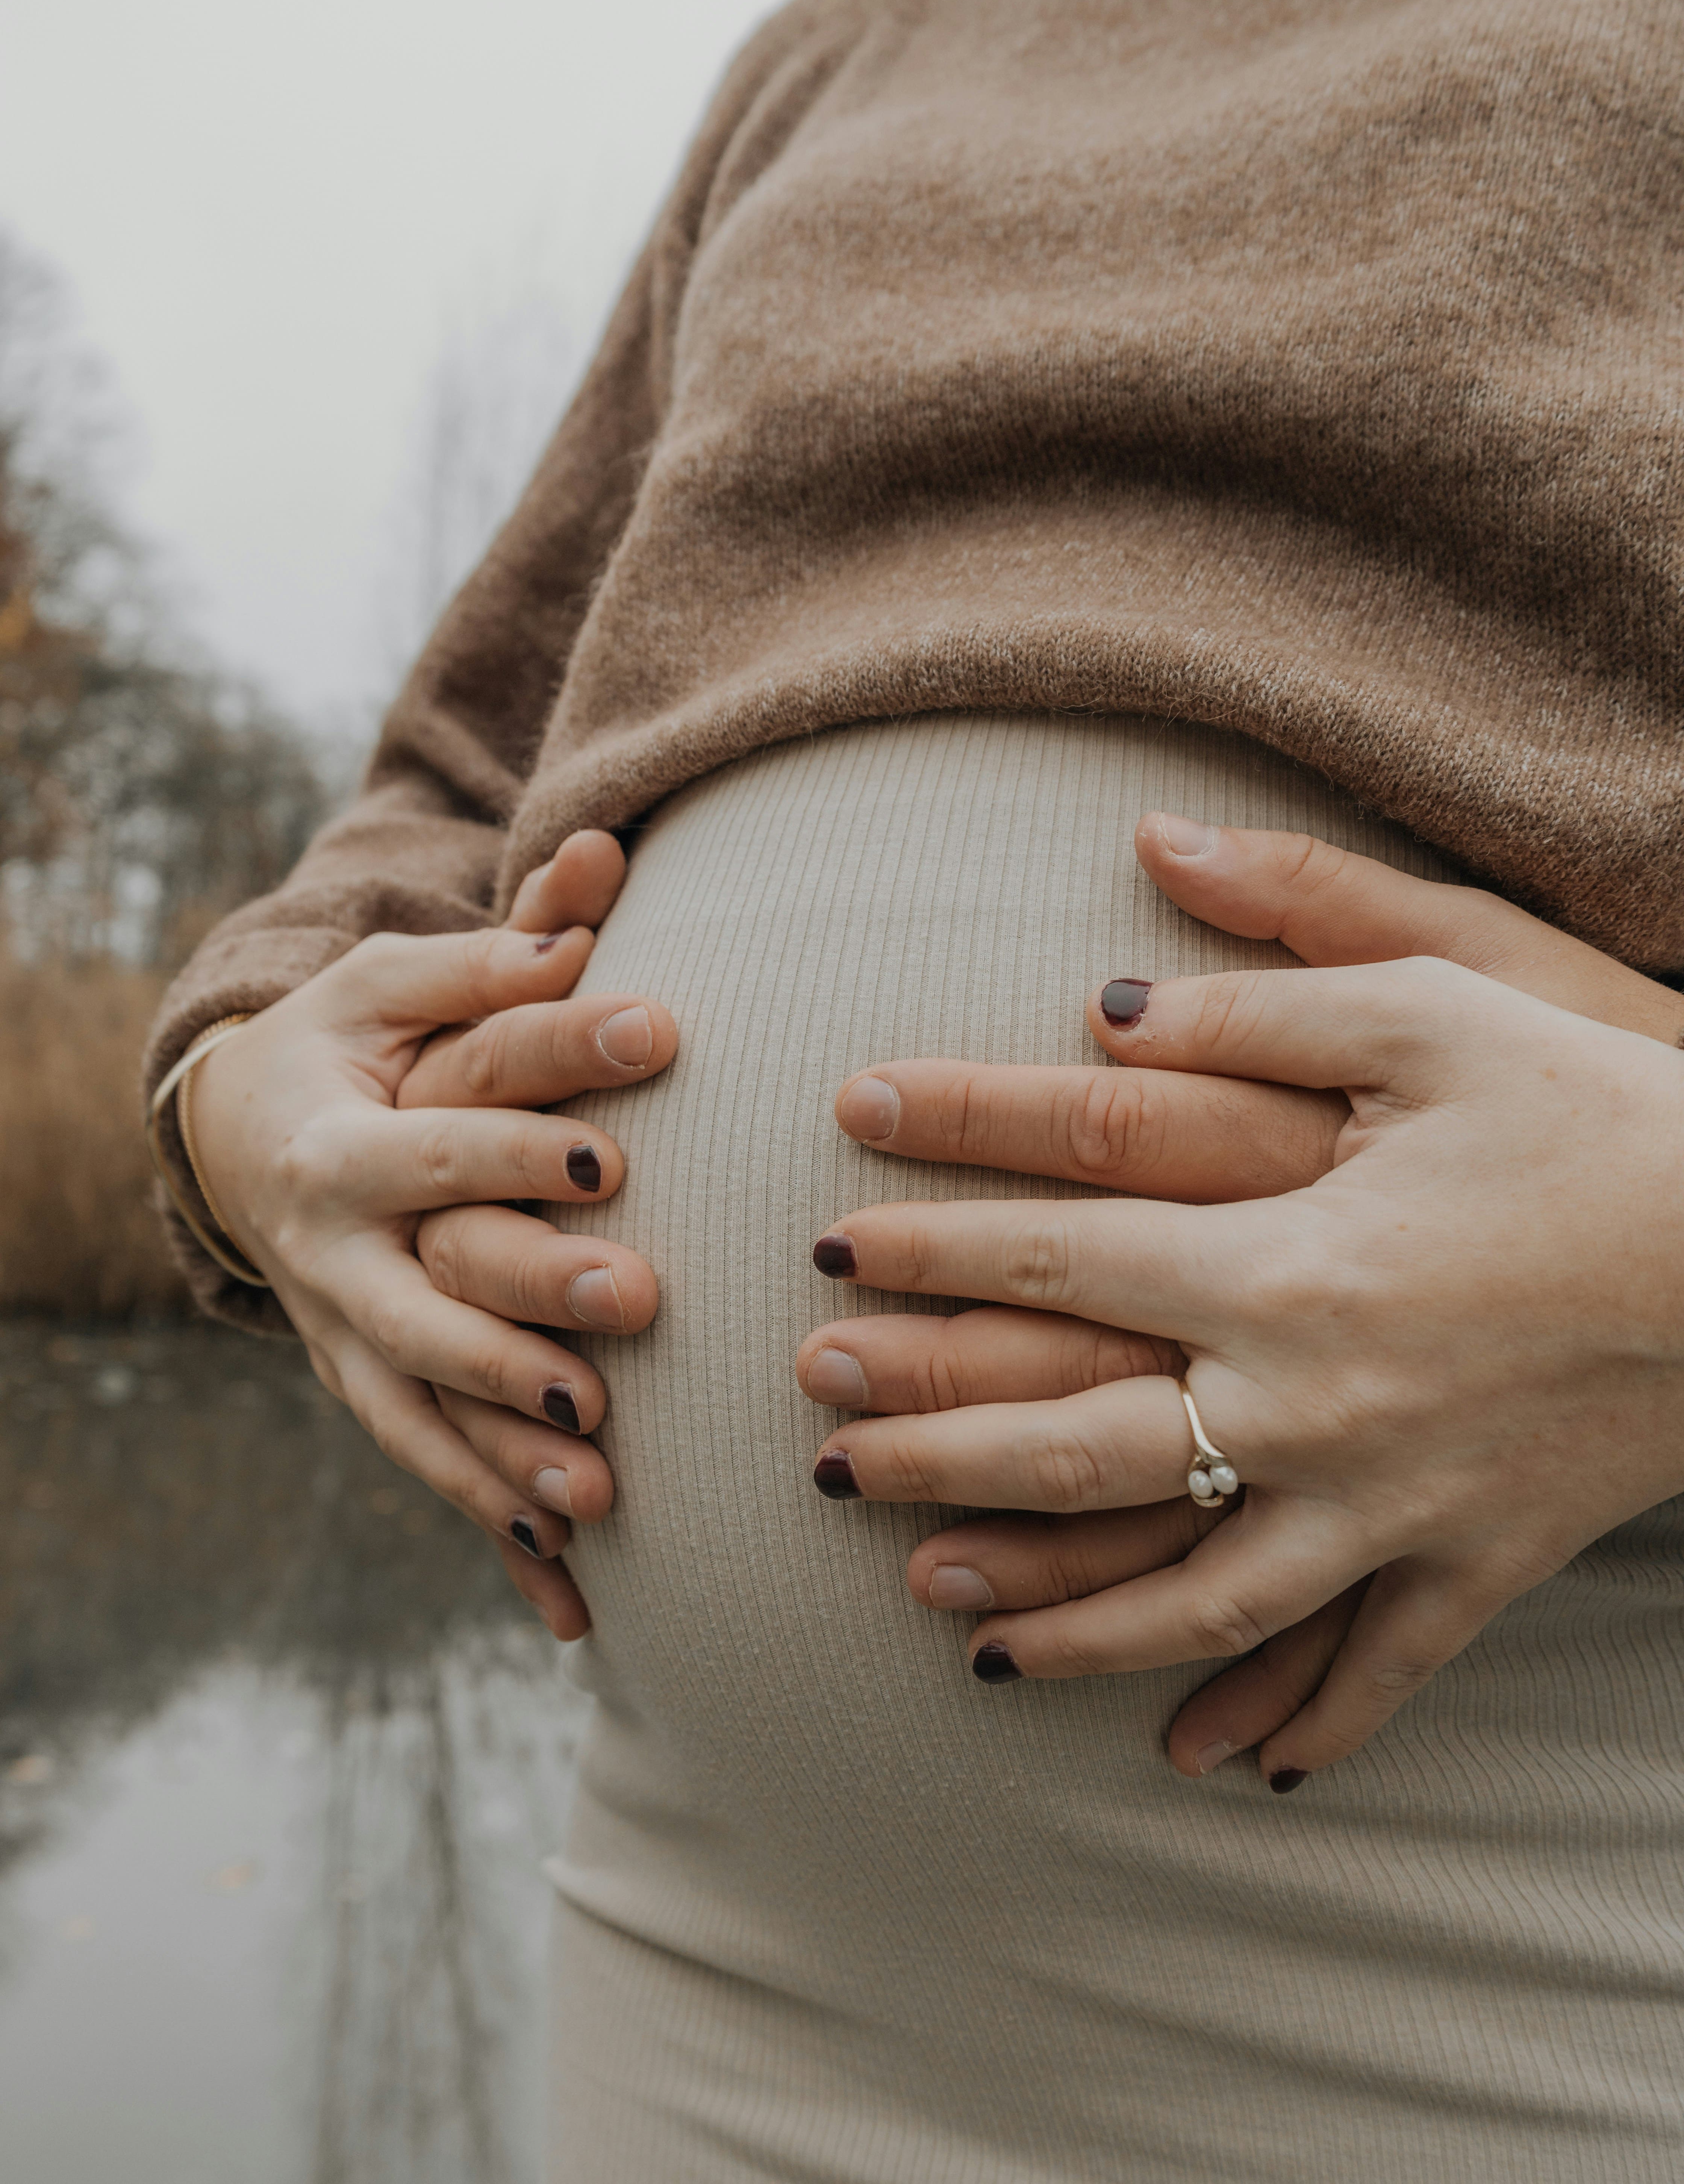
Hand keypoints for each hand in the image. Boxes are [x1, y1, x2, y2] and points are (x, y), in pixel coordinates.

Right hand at [190, 830, 676, 1637]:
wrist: (237, 1138)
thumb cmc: (339, 1043)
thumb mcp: (390, 983)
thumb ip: (496, 946)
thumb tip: (602, 867)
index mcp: (341, 1146)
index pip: (444, 1143)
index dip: (524, 1142)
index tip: (617, 1149)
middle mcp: (335, 1256)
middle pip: (429, 1295)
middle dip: (524, 1311)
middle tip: (635, 1308)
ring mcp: (346, 1337)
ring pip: (424, 1412)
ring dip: (507, 1457)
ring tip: (603, 1492)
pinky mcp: (368, 1388)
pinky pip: (431, 1468)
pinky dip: (494, 1531)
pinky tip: (573, 1601)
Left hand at [800, 819, 1683, 1781]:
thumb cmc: (1604, 1108)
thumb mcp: (1442, 1006)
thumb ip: (1265, 989)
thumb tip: (1110, 995)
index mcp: (1288, 1258)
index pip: (1058, 1249)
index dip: (928, 1241)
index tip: (823, 1242)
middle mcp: (1313, 1400)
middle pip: (1076, 1439)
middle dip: (931, 1445)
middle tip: (818, 1449)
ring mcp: (1391, 1503)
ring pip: (1186, 1590)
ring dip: (1055, 1611)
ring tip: (941, 1617)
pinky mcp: (1476, 1559)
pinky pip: (1366, 1669)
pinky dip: (1289, 1717)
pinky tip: (1211, 1761)